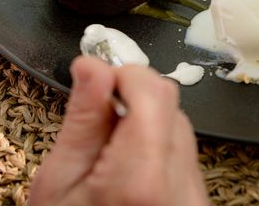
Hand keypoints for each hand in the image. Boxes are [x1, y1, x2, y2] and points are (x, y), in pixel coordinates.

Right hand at [29, 57, 208, 205]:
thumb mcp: (59, 180)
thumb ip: (83, 118)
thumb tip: (93, 65)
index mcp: (140, 180)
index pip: (154, 93)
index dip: (125, 75)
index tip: (99, 80)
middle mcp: (180, 188)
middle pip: (170, 106)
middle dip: (134, 97)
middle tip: (98, 118)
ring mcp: (195, 198)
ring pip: (179, 126)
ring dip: (147, 121)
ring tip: (111, 150)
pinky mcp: (199, 202)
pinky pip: (184, 154)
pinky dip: (158, 147)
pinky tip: (130, 168)